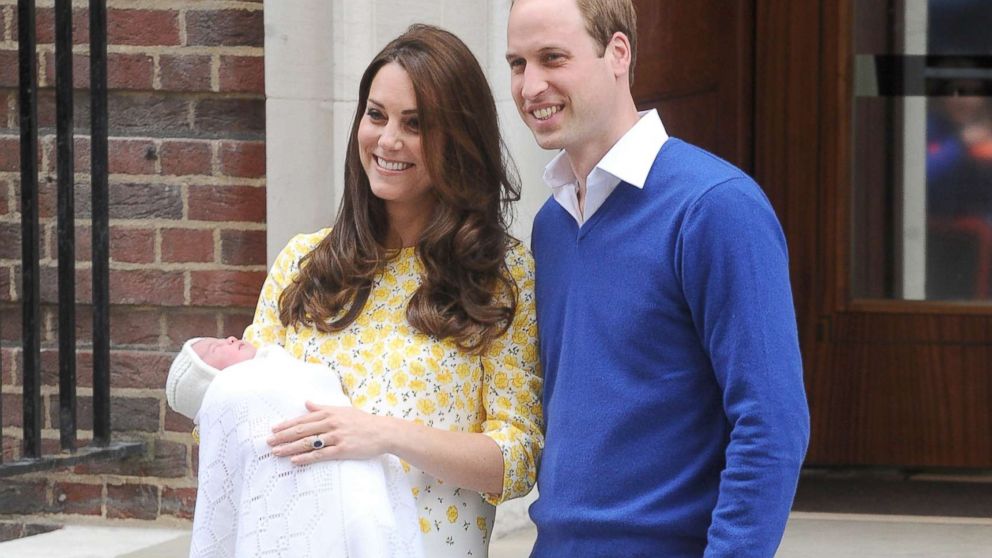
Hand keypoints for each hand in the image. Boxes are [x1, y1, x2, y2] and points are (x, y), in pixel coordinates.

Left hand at [266, 401, 392, 464]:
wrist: (383, 432)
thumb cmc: (362, 421)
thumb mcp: (343, 410)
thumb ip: (323, 407)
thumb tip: (306, 402)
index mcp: (330, 413)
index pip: (303, 418)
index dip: (287, 424)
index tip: (273, 429)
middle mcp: (331, 423)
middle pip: (302, 430)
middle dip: (283, 436)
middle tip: (268, 442)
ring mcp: (336, 437)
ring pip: (308, 442)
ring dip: (290, 448)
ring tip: (276, 452)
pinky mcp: (342, 450)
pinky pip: (321, 454)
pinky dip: (306, 457)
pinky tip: (295, 461)